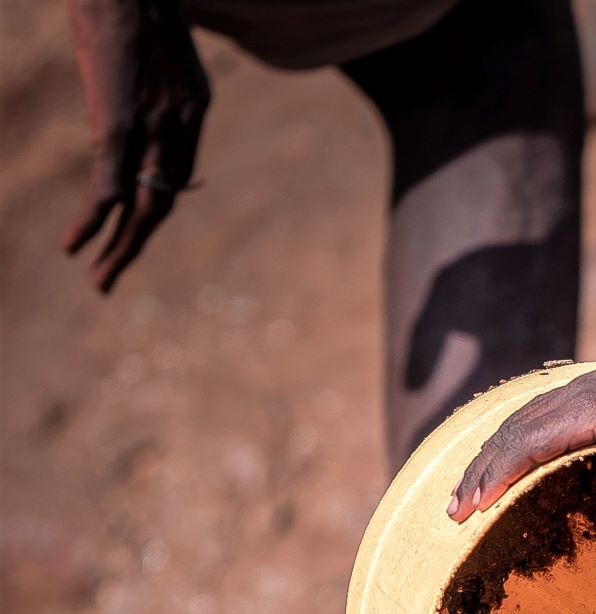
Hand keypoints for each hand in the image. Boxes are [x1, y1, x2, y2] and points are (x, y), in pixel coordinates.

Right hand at [64, 0, 209, 292]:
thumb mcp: (156, 47)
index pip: (180, 172)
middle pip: (166, 201)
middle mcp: (183, 123)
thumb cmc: (135, 2)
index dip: (157, 203)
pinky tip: (75, 247)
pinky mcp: (118, 125)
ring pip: (144, 206)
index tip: (133, 227)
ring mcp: (154, 127)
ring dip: (120, 249)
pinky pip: (111, 187)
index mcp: (196, 106)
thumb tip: (135, 95)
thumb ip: (154, 81)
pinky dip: (94, 221)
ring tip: (99, 280)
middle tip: (111, 279)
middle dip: (139, 243)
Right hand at [449, 339, 595, 520]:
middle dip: (478, 474)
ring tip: (464, 493)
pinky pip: (529, 417)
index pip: (526, 444)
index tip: (475, 509)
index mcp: (585, 409)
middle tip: (453, 514)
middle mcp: (571, 396)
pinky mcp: (582, 394)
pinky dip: (505, 441)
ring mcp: (574, 392)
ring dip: (485, 458)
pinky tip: (500, 456)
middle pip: (510, 434)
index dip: (498, 476)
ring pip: (514, 424)